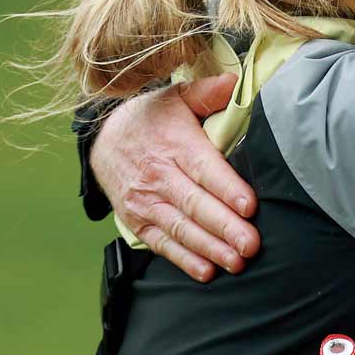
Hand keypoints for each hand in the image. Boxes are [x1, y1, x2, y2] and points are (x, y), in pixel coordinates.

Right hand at [90, 73, 257, 280]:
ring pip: (179, 228)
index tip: (250, 206)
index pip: (203, 168)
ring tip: (236, 263)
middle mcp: (158, 175)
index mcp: (174, 144)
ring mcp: (145, 201)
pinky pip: (161, 243)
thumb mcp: (177, 97)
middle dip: (224, 227)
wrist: (103, 138)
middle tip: (250, 245)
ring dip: (209, 248)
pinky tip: (206, 271)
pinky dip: (183, 259)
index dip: (227, 188)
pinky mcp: (136, 220)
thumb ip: (208, 93)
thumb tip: (234, 83)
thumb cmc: (154, 118)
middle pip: (194, 204)